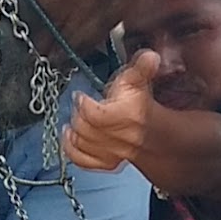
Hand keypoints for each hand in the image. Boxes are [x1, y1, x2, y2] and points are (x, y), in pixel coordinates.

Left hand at [63, 50, 164, 171]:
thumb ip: (141, 68)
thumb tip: (150, 56)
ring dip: (73, 133)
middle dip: (78, 116)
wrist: (151, 132)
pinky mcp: (107, 163)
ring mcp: (115, 152)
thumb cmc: (140, 104)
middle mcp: (122, 136)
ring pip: (84, 145)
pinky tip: (69, 140)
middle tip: (78, 106)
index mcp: (129, 115)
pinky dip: (73, 152)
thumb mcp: (138, 81)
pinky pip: (84, 162)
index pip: (98, 115)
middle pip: (87, 130)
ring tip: (71, 122)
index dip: (84, 105)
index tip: (80, 96)